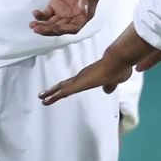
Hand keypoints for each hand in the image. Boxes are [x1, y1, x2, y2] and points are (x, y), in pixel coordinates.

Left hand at [30, 0, 109, 35]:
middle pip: (60, 28)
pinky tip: (35, 13)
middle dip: (49, 29)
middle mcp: (74, 15)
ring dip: (42, 25)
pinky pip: (47, 13)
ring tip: (32, 25)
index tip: (56, 28)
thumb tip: (82, 9)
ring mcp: (64, 10)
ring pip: (52, 23)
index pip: (74, 28)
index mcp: (85, 14)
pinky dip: (40, 15)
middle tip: (37, 29)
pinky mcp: (55, 3)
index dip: (64, 30)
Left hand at [40, 26, 160, 105]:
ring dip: (51, 93)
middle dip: (55, 90)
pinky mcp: (79, 83)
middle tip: (44, 94)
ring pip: (62, 88)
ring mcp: (80, 79)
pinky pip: (63, 91)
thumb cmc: (120, 68)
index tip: (62, 90)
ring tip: (41, 97)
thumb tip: (107, 90)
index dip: (68, 86)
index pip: (76, 82)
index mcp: (91, 75)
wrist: (119, 60)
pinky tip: (46, 100)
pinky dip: (54, 96)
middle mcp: (83, 76)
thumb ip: (110, 85)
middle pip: (66, 84)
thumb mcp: (116, 80)